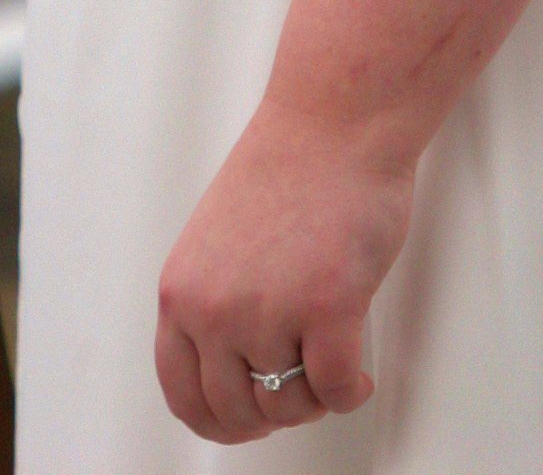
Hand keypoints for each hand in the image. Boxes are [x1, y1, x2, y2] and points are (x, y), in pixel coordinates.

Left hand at [155, 94, 413, 443]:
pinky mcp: (327, 311)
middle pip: (235, 412)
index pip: (181, 393)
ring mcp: (269, 313)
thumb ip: (214, 304)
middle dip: (273, 412)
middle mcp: (214, 309)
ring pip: (289, 407)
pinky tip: (360, 371)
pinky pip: (337, 394)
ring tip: (330, 361)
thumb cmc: (288, 171)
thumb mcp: (217, 243)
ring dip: (316, 397)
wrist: (334, 121)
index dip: (218, 420)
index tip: (247, 419)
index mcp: (182, 291)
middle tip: (301, 388)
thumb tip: (234, 373)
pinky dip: (352, 392)